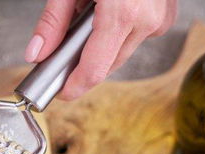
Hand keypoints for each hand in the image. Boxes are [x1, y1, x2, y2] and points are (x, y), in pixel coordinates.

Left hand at [25, 0, 177, 99]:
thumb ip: (54, 20)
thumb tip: (37, 54)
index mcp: (123, 13)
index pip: (95, 69)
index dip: (75, 86)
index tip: (61, 93)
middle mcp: (147, 21)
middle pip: (108, 65)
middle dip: (85, 63)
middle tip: (64, 52)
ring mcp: (161, 20)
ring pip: (122, 52)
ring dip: (102, 45)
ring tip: (90, 15)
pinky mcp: (167, 16)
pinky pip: (137, 36)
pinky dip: (120, 31)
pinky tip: (111, 9)